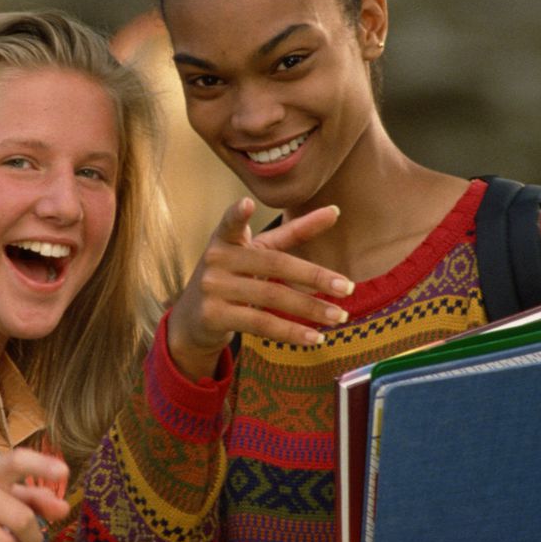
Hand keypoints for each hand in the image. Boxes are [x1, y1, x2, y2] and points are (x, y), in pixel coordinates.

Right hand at [164, 198, 355, 380]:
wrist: (193, 318)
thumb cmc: (235, 276)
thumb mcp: (257, 251)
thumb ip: (294, 232)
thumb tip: (336, 210)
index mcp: (226, 238)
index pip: (231, 223)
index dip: (238, 214)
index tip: (247, 203)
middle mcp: (216, 259)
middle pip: (274, 265)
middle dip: (314, 277)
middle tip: (347, 287)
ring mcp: (212, 289)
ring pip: (271, 297)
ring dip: (310, 309)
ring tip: (339, 316)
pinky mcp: (214, 316)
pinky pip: (260, 324)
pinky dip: (291, 332)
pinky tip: (315, 338)